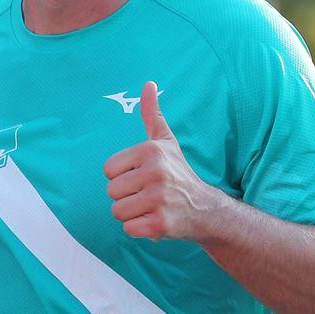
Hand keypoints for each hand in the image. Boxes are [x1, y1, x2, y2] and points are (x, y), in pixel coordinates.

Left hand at [103, 81, 224, 241]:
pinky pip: (128, 229)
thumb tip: (148, 84)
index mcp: (150, 151)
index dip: (122, 177)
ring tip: (151, 207)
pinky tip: (156, 220)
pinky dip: (139, 229)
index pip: (108, 170)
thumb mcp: (166, 142)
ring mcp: (158, 199)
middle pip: (111, 192)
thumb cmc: (179, 174)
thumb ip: (152, 114)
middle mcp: (155, 173)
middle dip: (127, 197)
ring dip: (132, 214)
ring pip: (117, 212)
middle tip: (149, 195)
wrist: (206, 209)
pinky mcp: (159, 224)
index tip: (142, 178)